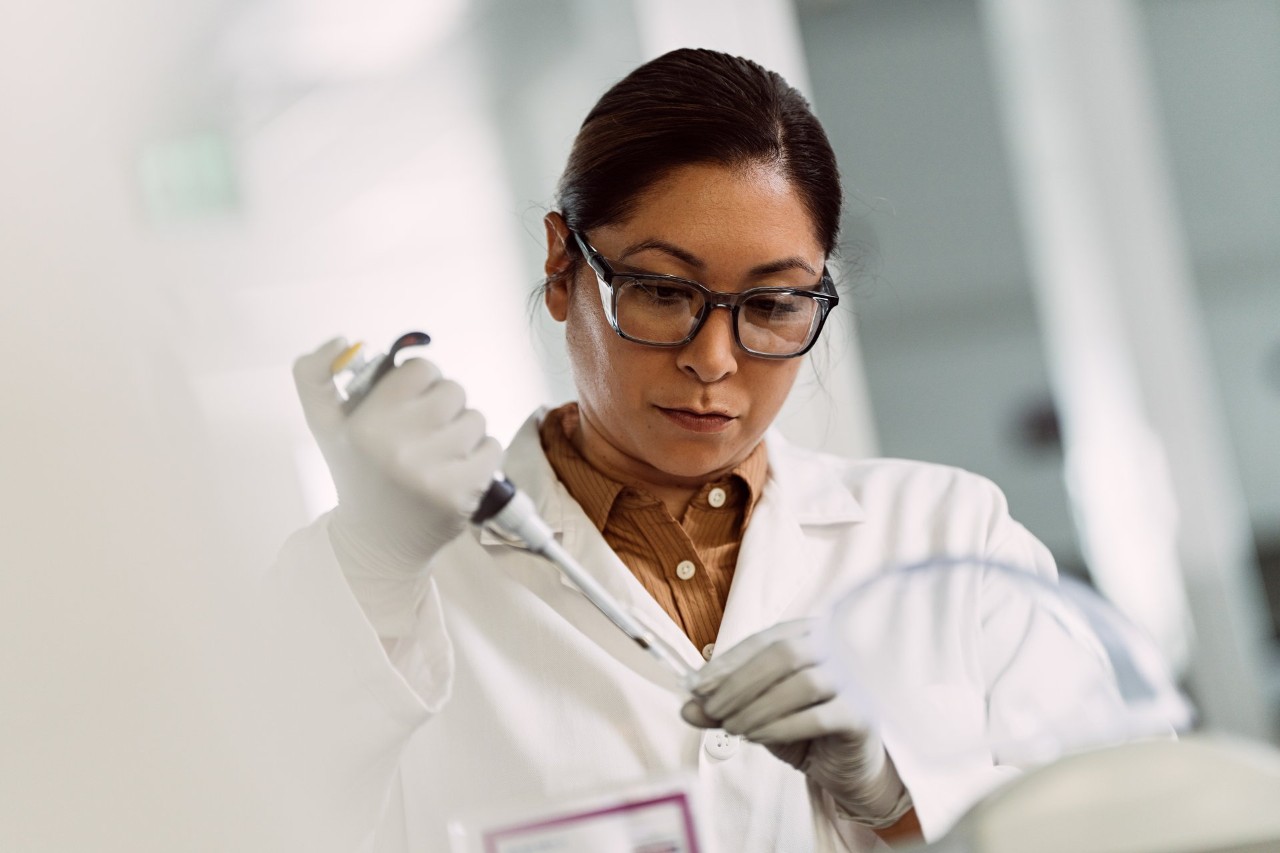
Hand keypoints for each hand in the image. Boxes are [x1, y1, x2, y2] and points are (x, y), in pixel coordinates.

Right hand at [293, 338, 502, 575]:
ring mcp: (432, 473)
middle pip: (454, 390)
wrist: (375, 542)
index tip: (410, 402)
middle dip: (444, 406)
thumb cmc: (356, 473)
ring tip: (439, 452)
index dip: (420, 381)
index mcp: (366, 424)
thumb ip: (315, 376)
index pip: (422, 369)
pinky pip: (492, 449)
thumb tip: (341, 340)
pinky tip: (456, 469)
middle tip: (425, 430)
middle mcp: (398, 447)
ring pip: (476, 419)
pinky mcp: (462, 494)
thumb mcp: (324, 425)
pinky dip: (481, 456)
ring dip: (463, 431)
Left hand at [681, 620, 910, 827]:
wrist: (845, 764)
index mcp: (807, 634)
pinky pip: (818, 716)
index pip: (762, 639)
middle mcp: (834, 649)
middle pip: (783, 654)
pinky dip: (780, 727)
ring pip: (801, 683)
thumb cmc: (800, 728)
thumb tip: (686, 708)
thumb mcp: (756, 715)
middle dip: (739, 683)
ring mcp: (851, 680)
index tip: (697, 687)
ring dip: (758, 707)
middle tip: (713, 711)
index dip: (727, 662)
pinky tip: (757, 738)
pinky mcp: (860, 714)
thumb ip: (723, 708)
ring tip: (734, 728)